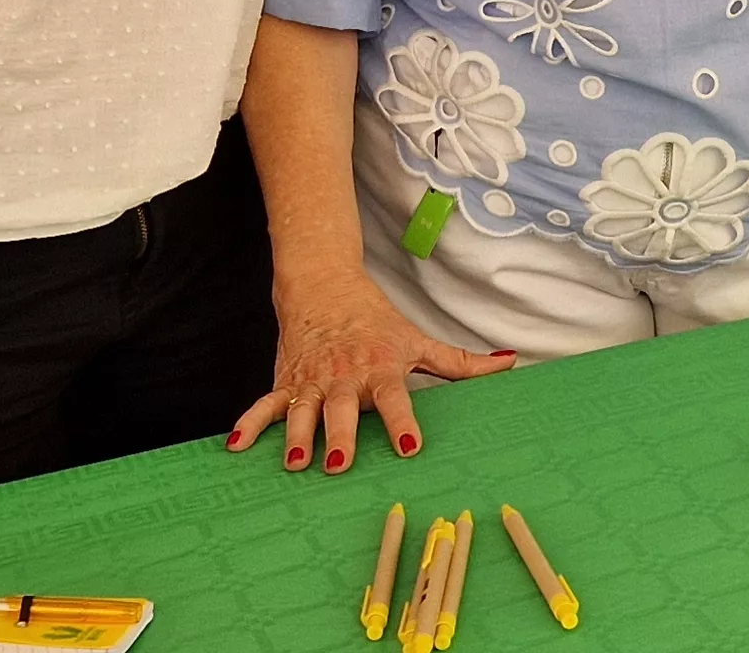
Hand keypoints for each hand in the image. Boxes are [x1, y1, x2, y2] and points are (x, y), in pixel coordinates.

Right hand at [229, 284, 514, 472]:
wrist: (323, 285)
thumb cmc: (377, 321)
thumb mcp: (418, 340)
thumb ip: (461, 362)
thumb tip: (511, 363)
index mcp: (380, 369)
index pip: (394, 399)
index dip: (402, 422)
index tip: (409, 447)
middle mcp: (344, 377)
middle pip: (342, 410)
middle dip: (339, 437)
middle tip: (338, 464)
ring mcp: (312, 381)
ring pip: (303, 412)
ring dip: (297, 436)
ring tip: (294, 462)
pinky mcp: (286, 382)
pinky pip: (265, 405)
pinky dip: (250, 425)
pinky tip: (238, 448)